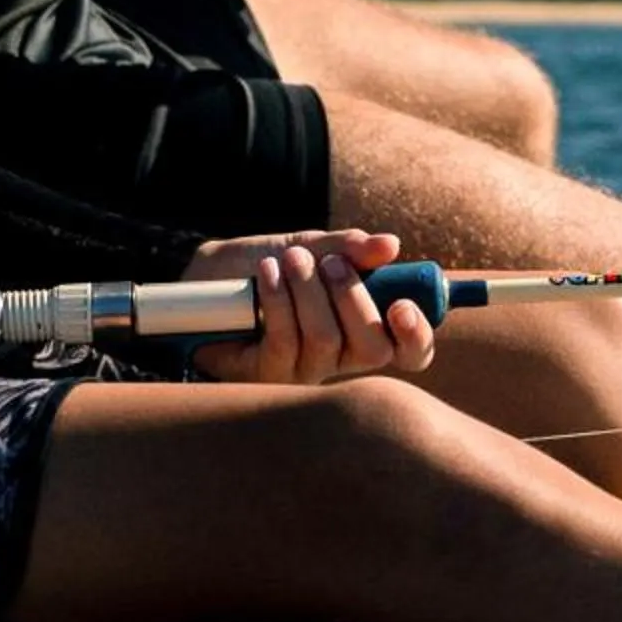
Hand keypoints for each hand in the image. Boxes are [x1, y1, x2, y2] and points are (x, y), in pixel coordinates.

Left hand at [179, 228, 437, 384]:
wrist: (205, 277)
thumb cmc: (264, 267)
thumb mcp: (310, 247)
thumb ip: (349, 247)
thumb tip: (390, 245)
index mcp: (361, 328)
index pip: (410, 352)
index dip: (416, 335)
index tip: (402, 304)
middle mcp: (338, 358)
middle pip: (373, 348)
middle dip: (353, 296)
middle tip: (330, 263)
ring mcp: (302, 371)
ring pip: (326, 339)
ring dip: (308, 289)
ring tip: (290, 259)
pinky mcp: (264, 375)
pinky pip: (285, 342)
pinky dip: (279, 299)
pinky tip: (267, 275)